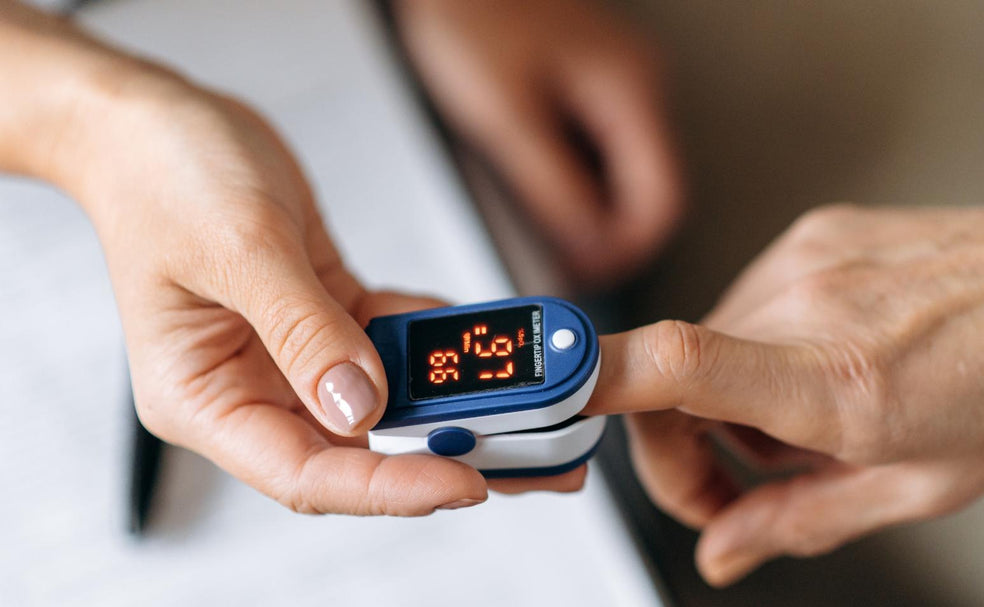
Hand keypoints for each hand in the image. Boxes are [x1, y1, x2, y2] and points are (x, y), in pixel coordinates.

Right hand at [62, 72, 503, 513]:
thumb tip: (363, 405)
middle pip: (353, 452)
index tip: (461, 479)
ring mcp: (288, 359)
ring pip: (382, 403)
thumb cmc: (164, 176)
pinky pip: (388, 344)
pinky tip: (477, 339)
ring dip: (446, 399)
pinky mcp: (321, 320)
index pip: (303, 474)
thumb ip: (305, 331)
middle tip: (517, 453)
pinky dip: (432, 342)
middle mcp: (248, 390)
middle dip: (435, 453)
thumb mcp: (241, 247)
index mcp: (204, 397)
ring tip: (517, 400)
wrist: (157, 124)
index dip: (387, 489)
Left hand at [394, 0, 682, 283]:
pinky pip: (605, 151)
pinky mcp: (594, 84)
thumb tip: (588, 246)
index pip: (666, 200)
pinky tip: (547, 194)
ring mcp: (621, 84)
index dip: (632, 250)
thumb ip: (553, 187)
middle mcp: (639, 86)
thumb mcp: (507, 118)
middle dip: (614, 237)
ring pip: (629, 174)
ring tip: (552, 237)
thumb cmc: (471, 20)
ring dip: (598, 212)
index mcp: (631, 91)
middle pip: (653, 191)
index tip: (592, 276)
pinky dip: (584, 184)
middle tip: (570, 267)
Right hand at [585, 163, 983, 583]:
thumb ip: (799, 521)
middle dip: (685, 449)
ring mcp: (803, 258)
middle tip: (737, 487)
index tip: (550, 399)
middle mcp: (806, 304)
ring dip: (730, 401)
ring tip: (810, 421)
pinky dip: (759, 352)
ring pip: (705, 346)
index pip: (679, 365)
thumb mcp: (916, 487)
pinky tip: (822, 366)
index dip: (594, 379)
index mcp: (838, 381)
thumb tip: (722, 552)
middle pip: (670, 380)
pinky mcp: (808, 234)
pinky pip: (742, 306)